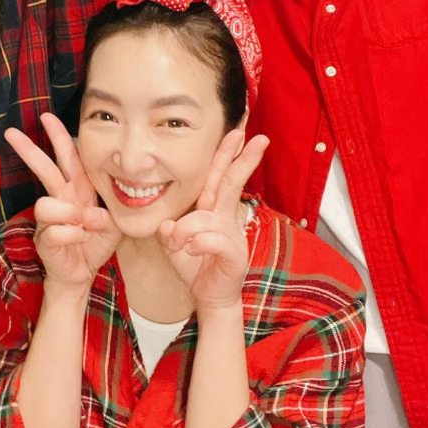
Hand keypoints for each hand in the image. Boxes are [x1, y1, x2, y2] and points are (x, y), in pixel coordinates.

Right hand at [5, 113, 120, 295]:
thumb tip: (89, 214)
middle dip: (29, 150)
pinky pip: (55, 231)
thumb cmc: (96, 244)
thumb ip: (105, 214)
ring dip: (69, 214)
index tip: (47, 117)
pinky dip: (73, 236)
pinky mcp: (45, 240)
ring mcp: (49, 219)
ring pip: (46, 204)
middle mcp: (61, 200)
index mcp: (79, 190)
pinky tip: (81, 240)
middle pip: (44, 170)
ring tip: (85, 225)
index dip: (59, 137)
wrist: (82, 275)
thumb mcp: (111, 224)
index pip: (69, 158)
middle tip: (11, 132)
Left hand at [159, 129, 268, 312]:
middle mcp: (227, 217)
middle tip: (260, 138)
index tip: (238, 131)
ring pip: (204, 217)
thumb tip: (167, 225)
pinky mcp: (235, 254)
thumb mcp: (175, 243)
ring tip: (178, 244)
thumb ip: (171, 229)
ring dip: (186, 230)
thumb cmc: (195, 264)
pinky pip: (211, 239)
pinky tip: (191, 250)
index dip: (229, 153)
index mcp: (215, 209)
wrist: (210, 296)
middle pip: (232, 181)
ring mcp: (233, 234)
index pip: (221, 175)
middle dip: (243, 158)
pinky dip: (196, 244)